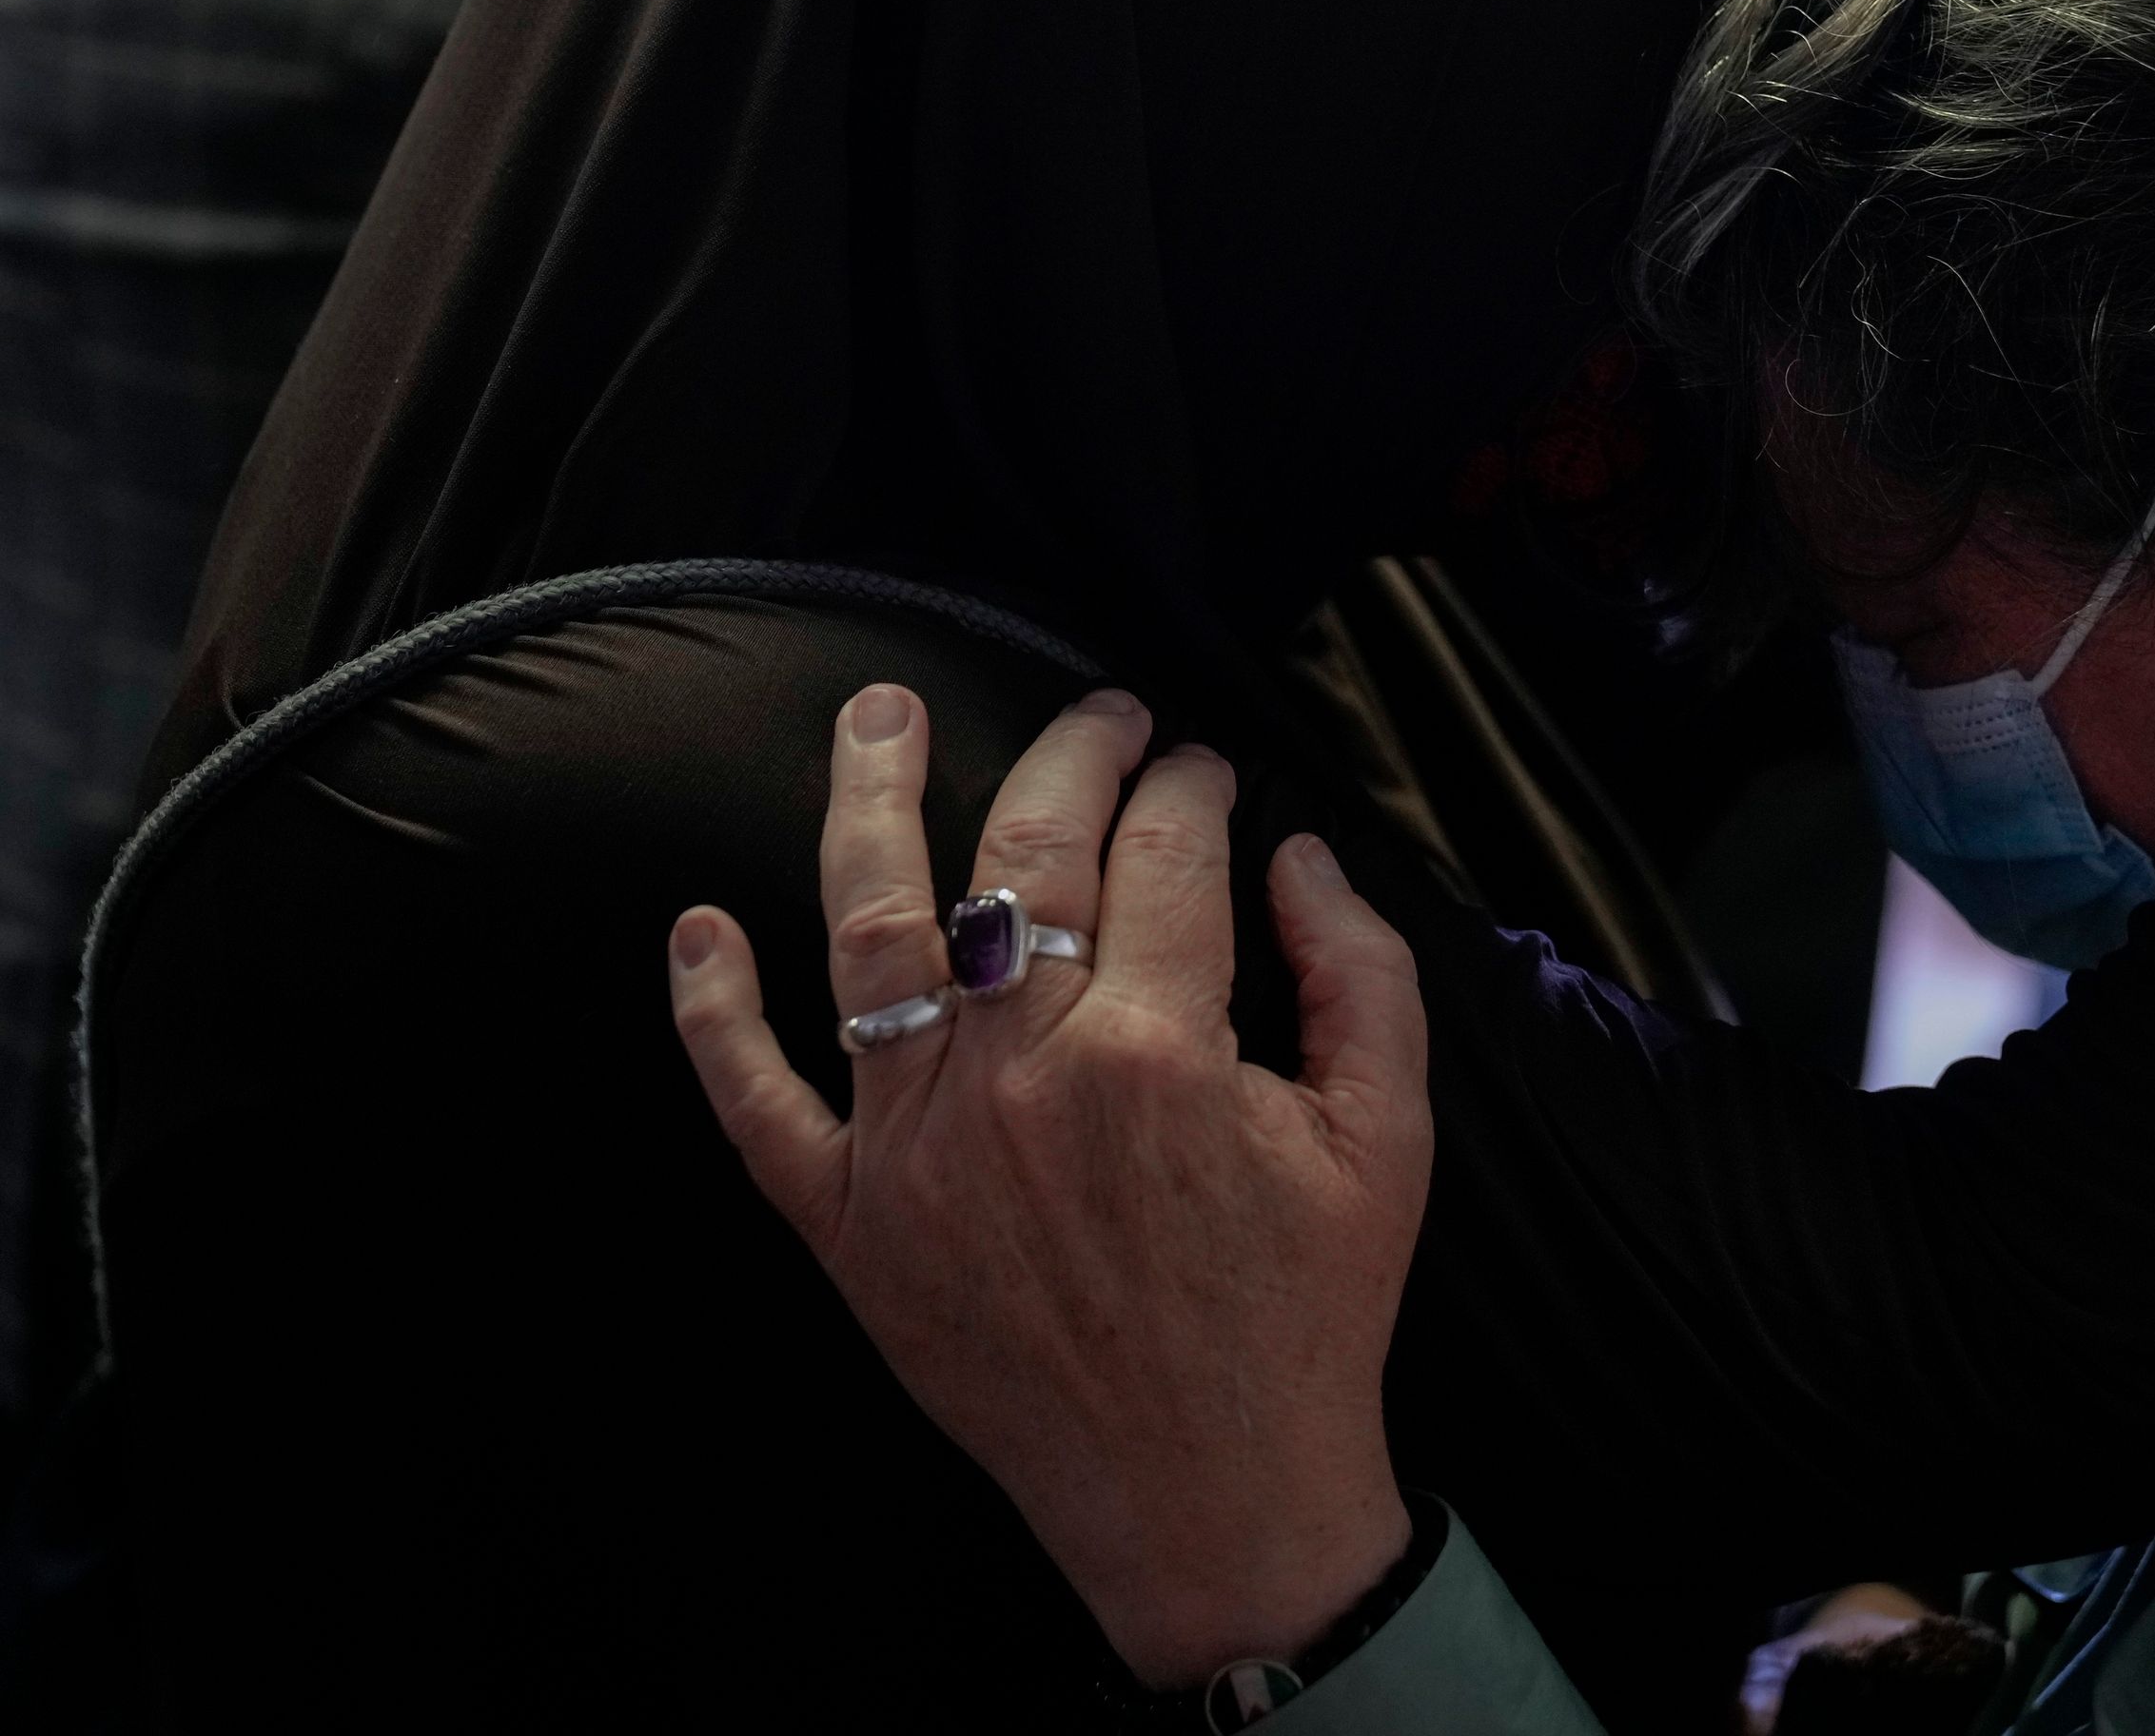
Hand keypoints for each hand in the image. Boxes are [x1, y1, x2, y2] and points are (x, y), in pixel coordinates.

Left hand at [667, 685, 1433, 1684]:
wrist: (1215, 1501)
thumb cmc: (1305, 1317)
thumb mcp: (1391, 1137)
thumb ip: (1362, 972)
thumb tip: (1296, 854)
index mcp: (1164, 1053)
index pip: (1167, 850)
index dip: (1193, 783)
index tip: (1206, 769)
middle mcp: (1025, 1081)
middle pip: (1026, 854)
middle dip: (1070, 752)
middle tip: (1100, 717)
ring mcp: (920, 1149)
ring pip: (874, 930)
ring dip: (870, 802)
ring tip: (877, 717)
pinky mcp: (850, 1224)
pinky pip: (753, 1103)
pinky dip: (713, 1011)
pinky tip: (699, 926)